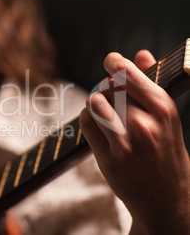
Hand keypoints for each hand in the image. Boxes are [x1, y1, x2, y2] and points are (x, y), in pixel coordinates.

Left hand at [79, 51, 189, 233]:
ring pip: (94, 102)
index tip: (111, 60)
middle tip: (114, 98)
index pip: (128, 75)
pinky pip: (86, 123)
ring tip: (105, 111)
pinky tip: (97, 123)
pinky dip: (87, 118)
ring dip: (96, 102)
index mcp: (164, 110)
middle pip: (109, 87)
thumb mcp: (167, 118)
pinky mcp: (108, 159)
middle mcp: (145, 125)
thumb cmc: (166, 152)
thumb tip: (141, 54)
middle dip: (108, 89)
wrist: (167, 199)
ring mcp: (125, 143)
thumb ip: (152, 84)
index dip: (115, 63)